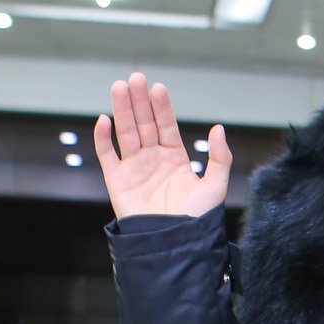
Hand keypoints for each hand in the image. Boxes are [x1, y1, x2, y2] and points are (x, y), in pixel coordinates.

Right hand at [94, 72, 230, 218]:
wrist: (173, 246)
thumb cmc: (196, 221)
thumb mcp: (214, 187)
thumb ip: (220, 158)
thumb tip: (219, 128)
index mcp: (175, 159)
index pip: (166, 125)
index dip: (161, 107)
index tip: (158, 88)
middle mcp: (153, 160)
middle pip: (143, 123)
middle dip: (139, 101)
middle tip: (136, 78)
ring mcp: (134, 168)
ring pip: (125, 133)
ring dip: (121, 110)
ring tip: (120, 87)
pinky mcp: (117, 181)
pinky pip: (107, 155)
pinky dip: (103, 138)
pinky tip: (103, 120)